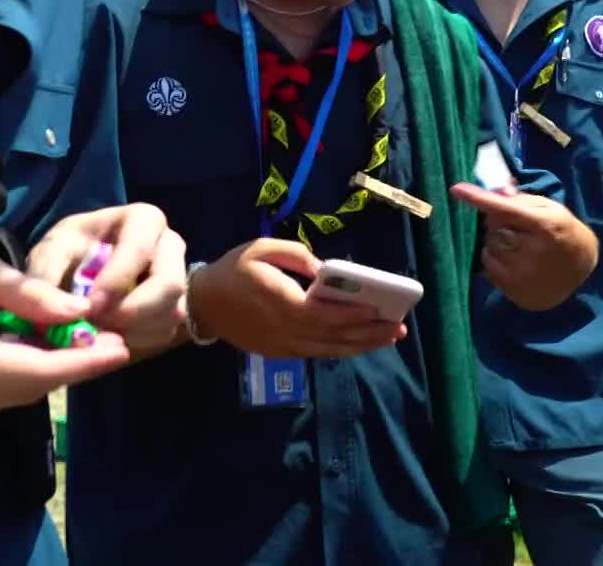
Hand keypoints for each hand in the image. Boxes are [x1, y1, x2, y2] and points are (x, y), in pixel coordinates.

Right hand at [0, 244, 128, 414]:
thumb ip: (27, 293)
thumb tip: (78, 311)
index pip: (38, 373)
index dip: (84, 363)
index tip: (120, 347)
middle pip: (31, 390)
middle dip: (73, 368)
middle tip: (110, 340)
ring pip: (14, 393)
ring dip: (49, 371)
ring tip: (82, 340)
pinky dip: (21, 371)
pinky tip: (38, 344)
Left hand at [28, 203, 186, 351]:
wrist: (77, 268)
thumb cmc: (67, 251)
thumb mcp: (48, 254)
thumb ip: (46, 280)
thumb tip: (68, 313)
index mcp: (144, 220)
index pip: (140, 250)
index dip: (116, 281)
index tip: (88, 306)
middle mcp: (170, 247)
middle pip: (170, 286)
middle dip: (131, 312)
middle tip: (95, 327)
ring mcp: (177, 278)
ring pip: (171, 314)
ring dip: (132, 331)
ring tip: (96, 332)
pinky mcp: (173, 309)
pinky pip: (165, 333)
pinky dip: (135, 342)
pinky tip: (108, 337)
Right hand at [189, 239, 405, 358]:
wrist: (204, 304)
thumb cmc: (235, 269)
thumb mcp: (261, 248)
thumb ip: (295, 255)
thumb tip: (324, 270)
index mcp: (276, 300)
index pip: (318, 313)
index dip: (348, 314)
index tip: (375, 310)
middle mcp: (281, 328)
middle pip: (330, 336)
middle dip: (366, 333)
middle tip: (398, 328)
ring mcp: (281, 345)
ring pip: (327, 350)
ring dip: (360, 346)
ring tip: (389, 339)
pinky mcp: (281, 352)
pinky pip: (317, 353)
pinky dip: (342, 350)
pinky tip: (362, 343)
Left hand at [451, 185, 598, 310]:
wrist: (581, 267)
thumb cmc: (563, 231)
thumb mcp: (551, 208)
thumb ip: (522, 199)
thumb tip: (496, 191)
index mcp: (545, 225)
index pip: (505, 209)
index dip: (479, 199)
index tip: (456, 189)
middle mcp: (535, 251)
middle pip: (493, 226)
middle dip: (497, 221)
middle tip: (513, 224)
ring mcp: (524, 273)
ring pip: (488, 245)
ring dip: (495, 239)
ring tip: (514, 241)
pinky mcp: (516, 289)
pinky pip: (487, 265)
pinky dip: (493, 257)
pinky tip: (511, 257)